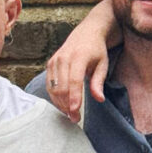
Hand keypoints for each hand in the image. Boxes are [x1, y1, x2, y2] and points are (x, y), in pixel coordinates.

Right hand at [45, 5, 118, 123]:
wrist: (86, 34)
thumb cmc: (96, 51)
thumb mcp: (103, 64)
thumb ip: (99, 82)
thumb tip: (99, 99)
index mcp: (79, 56)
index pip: (74, 80)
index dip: (74, 97)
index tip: (75, 111)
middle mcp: (64, 58)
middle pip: (62, 86)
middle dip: (67, 105)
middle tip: (75, 118)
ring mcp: (55, 60)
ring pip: (53, 87)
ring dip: (60, 103)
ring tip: (69, 114)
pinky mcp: (50, 64)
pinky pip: (49, 84)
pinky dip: (54, 96)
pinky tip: (62, 104)